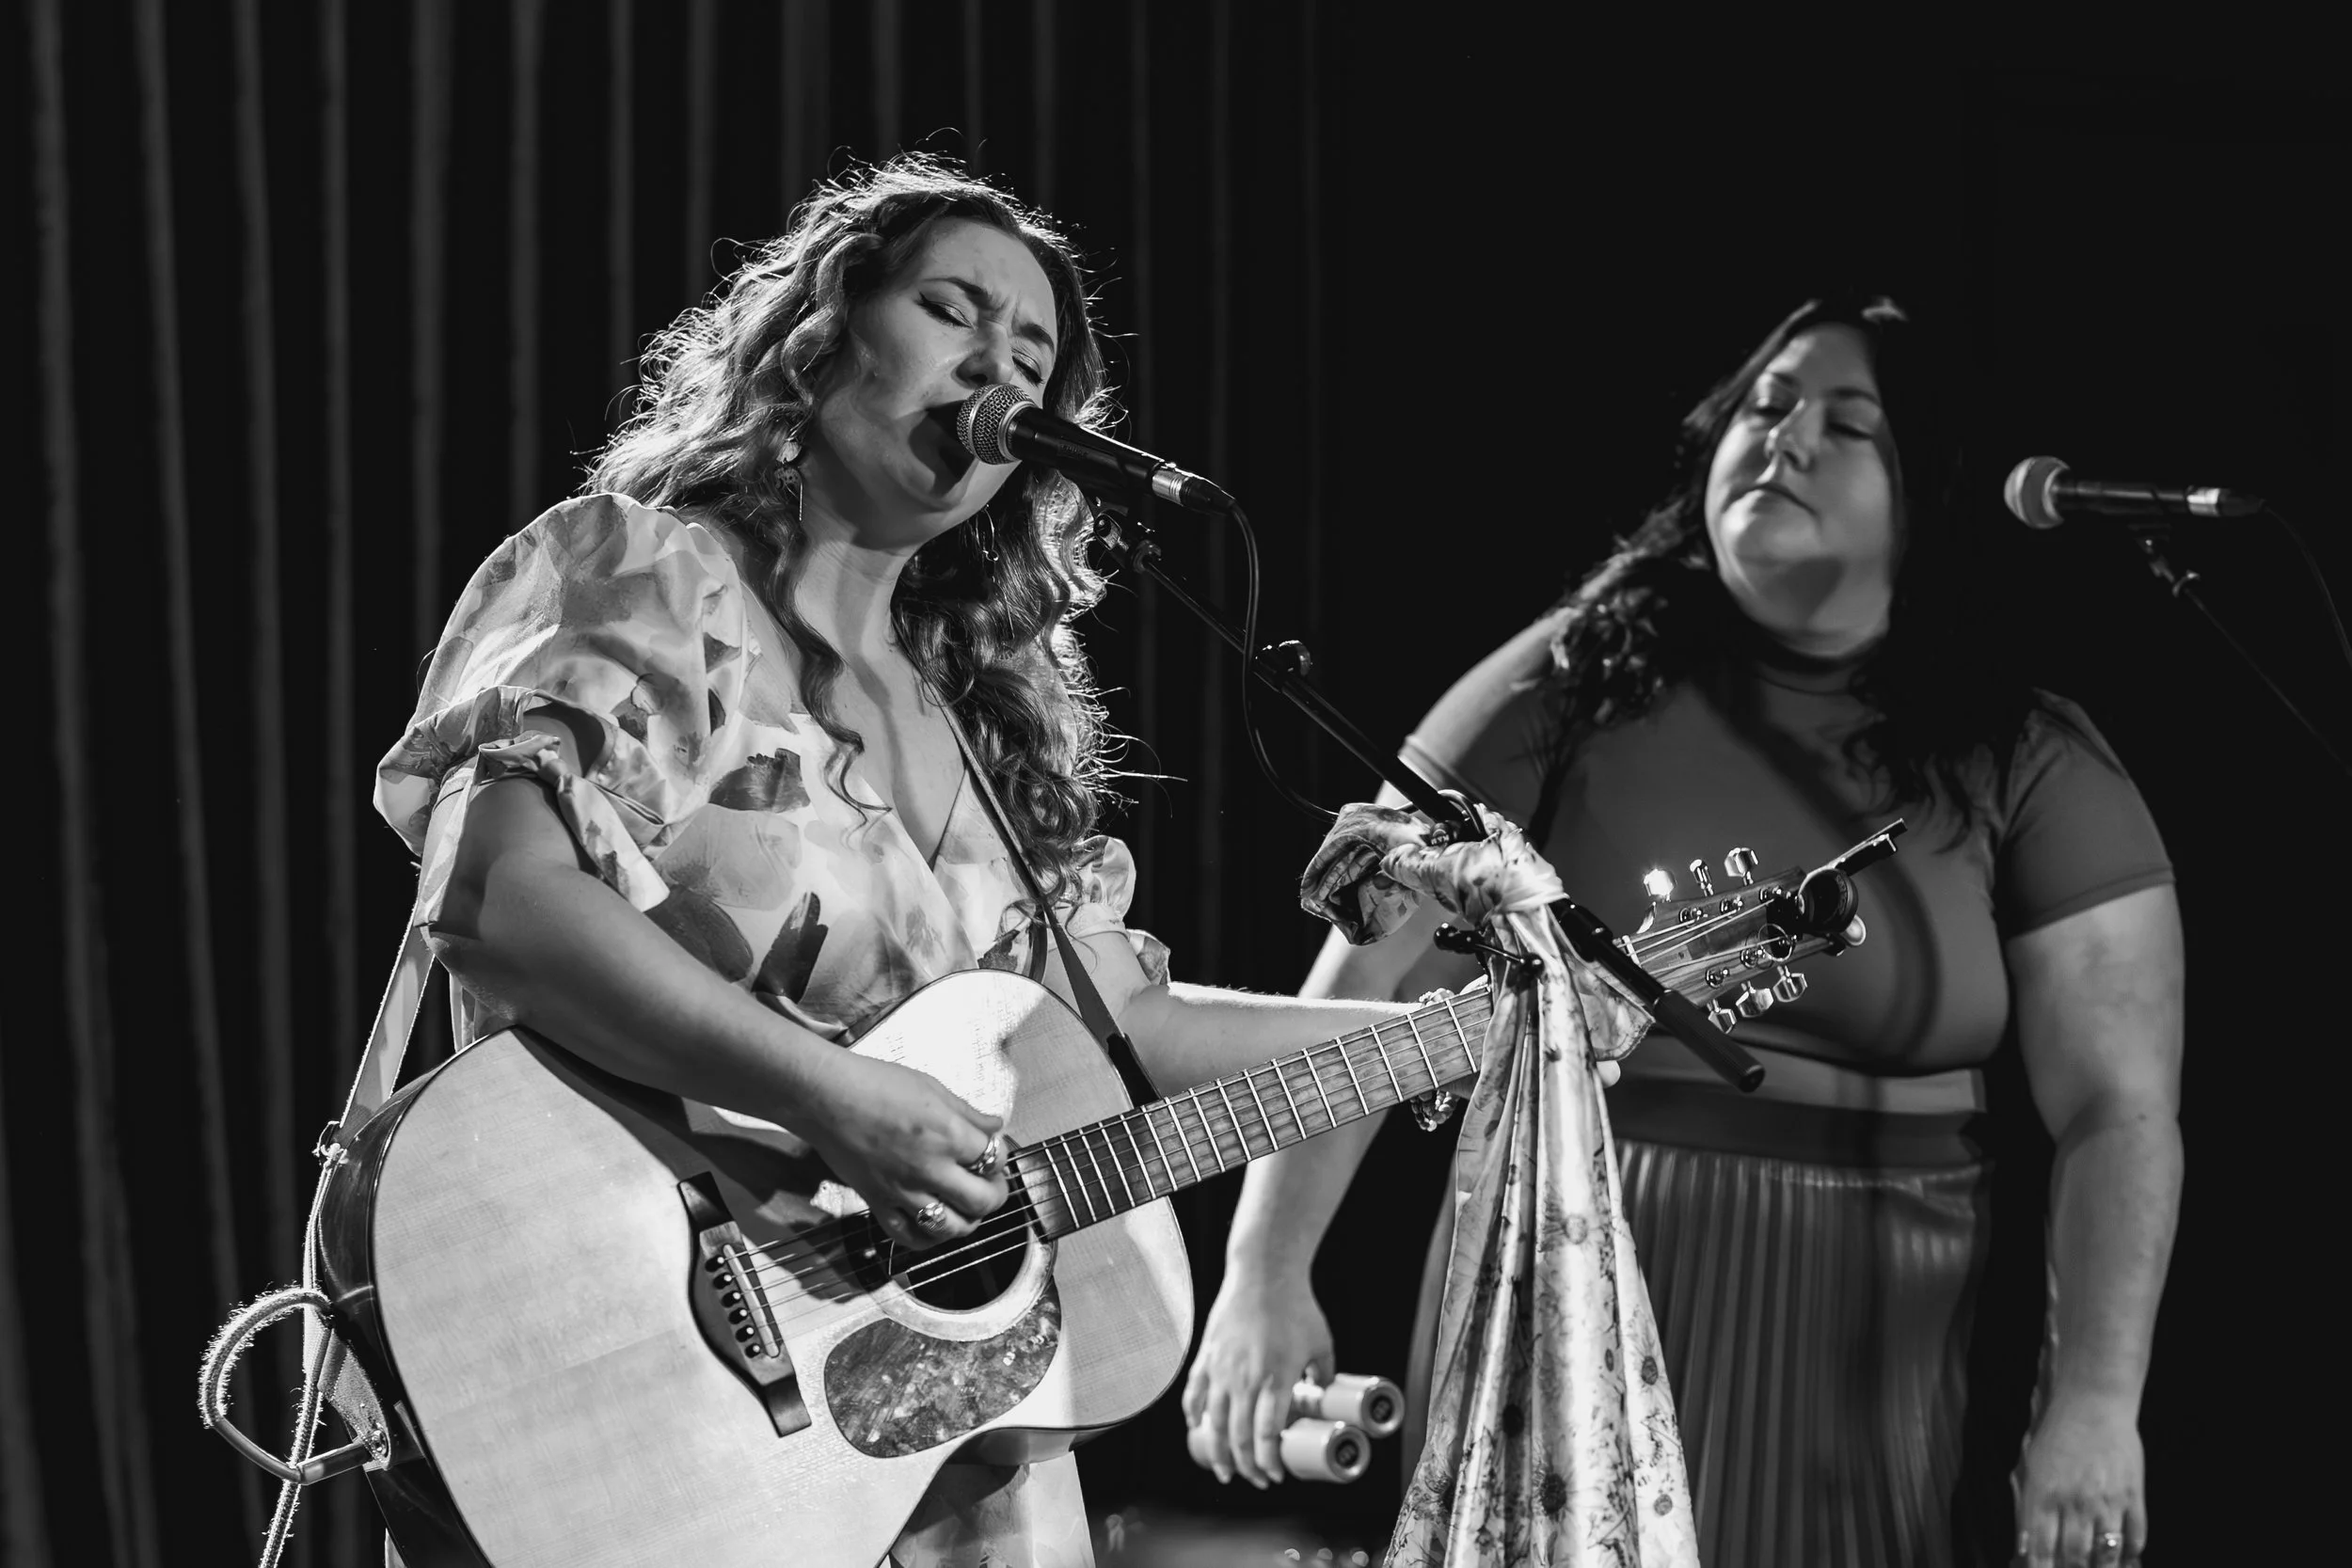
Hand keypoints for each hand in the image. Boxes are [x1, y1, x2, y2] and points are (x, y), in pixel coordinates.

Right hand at [798, 1053, 1007, 1248]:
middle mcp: (930, 1168)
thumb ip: (968, 1113)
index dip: (1000, 1156)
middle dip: (995, 1194)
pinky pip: (908, 1236)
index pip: (993, 1158)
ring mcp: (903, 1190)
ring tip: (967, 1207)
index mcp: (947, 1134)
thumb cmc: (875, 1084)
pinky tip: (934, 1225)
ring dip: (967, 1220)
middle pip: (982, 1200)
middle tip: (991, 1185)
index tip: (993, 1152)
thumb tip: (995, 1126)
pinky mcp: (877, 1202)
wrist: (825, 1097)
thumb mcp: (932, 1087)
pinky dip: (927, 1238)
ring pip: (950, 1227)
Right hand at [1181, 1269, 1332, 1487]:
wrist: (1264, 1272)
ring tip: (1226, 1471)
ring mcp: (1221, 1368)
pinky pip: (1194, 1394)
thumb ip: (1324, 1375)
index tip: (1276, 1475)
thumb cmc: (1296, 1306)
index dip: (1269, 1462)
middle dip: (1248, 1467)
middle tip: (1257, 1479)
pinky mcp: (1206, 1355)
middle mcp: (1245, 1378)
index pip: (1267, 1435)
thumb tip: (1323, 1397)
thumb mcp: (1322, 1344)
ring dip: (1219, 1453)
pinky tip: (1198, 1431)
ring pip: (1213, 1423)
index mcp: (1276, 1378)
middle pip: (1239, 1437)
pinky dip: (1194, 1418)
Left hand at [2013, 1393, 2145, 1565]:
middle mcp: (2074, 1503)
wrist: (2092, 1403)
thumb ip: (2026, 1508)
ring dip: (2102, 1567)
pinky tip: (2124, 1558)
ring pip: (2106, 1554)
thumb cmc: (2056, 1434)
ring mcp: (2106, 1501)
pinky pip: (2135, 1537)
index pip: (2040, 1550)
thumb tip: (2023, 1548)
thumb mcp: (2029, 1467)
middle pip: (2074, 1558)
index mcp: (2043, 1496)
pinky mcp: (2133, 1496)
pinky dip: (2130, 1554)